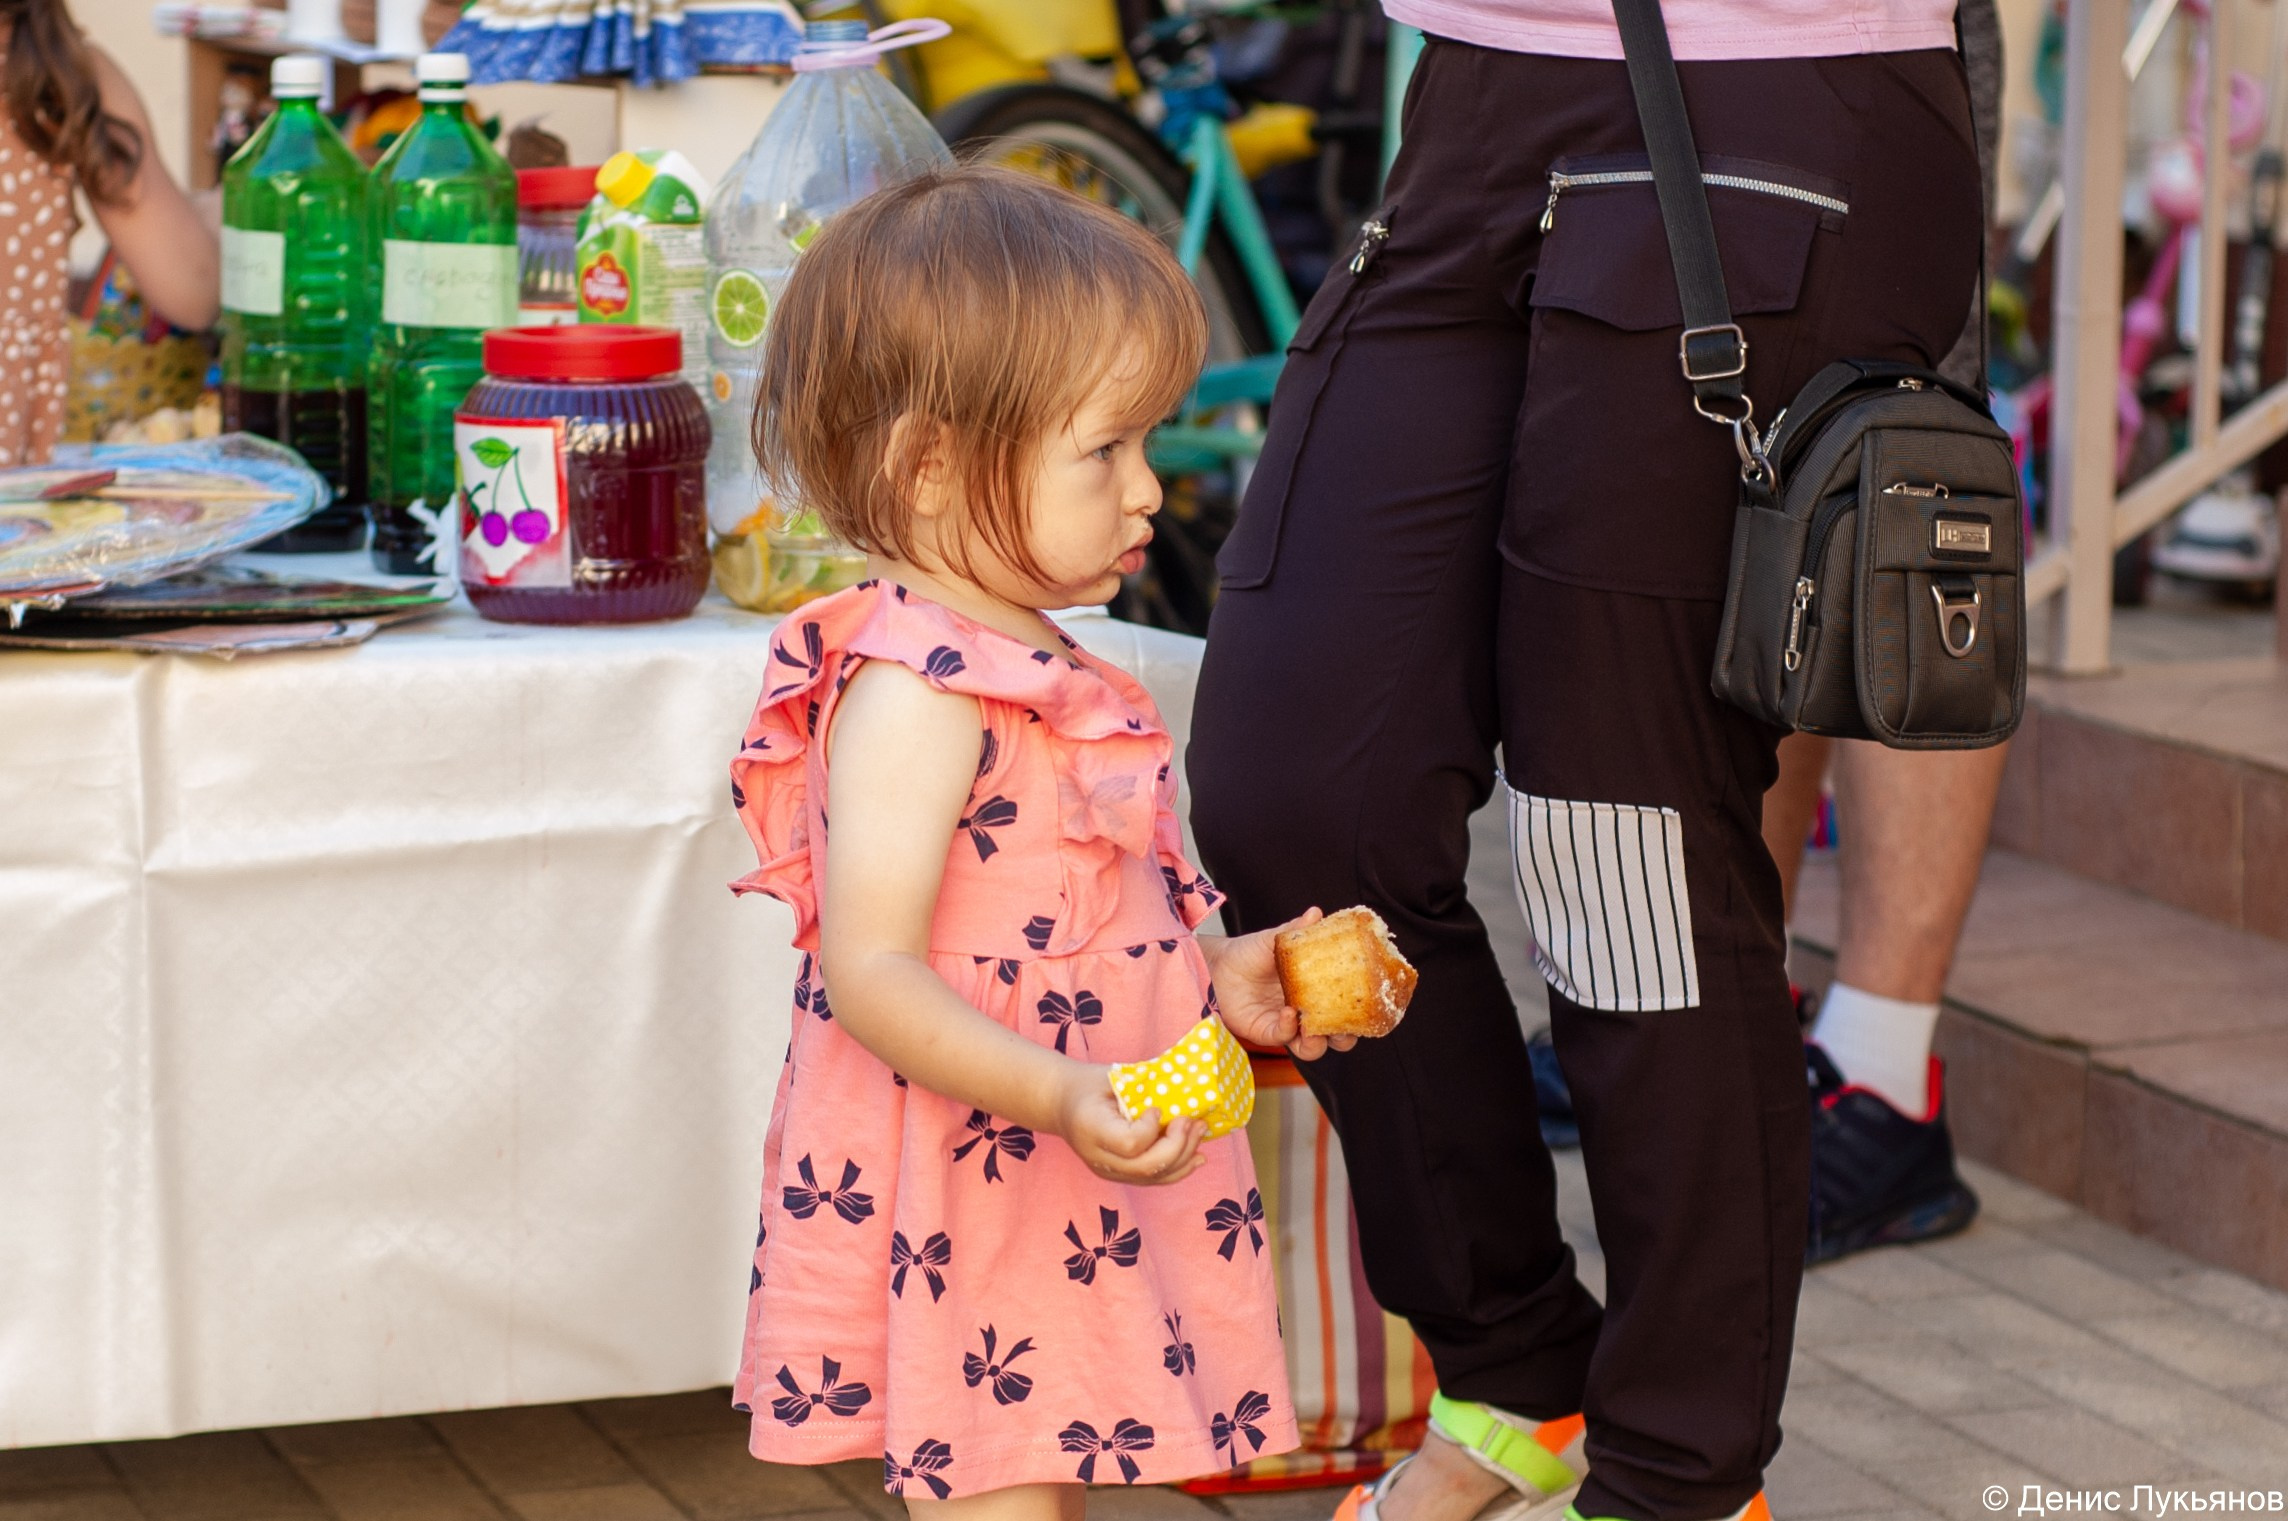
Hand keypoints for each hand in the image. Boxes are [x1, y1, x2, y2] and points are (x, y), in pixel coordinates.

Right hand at [1055, 1065, 1206, 1185]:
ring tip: (1200, 1131)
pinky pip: (1153, 1180)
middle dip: (1178, 1146)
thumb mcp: (1111, 1076)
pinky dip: (1179, 1169)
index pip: (1129, 1144)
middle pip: (1146, 1167)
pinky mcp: (1119, 1175)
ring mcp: (1108, 1171)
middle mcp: (1098, 1157)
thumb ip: (1143, 1085)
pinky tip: (1197, 1157)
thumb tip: (1185, 1086)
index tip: (1158, 1109)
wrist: (1061, 1104)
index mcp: (1091, 1128)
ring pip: (1153, 1178)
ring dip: (1185, 1157)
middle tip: (1193, 1121)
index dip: (1152, 1130)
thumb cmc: (1090, 1084)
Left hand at [1203, 909, 1359, 1062]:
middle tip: (1346, 1027)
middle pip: (1335, 1037)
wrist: (1219, 964)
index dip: (1360, 1013)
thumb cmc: (1250, 952)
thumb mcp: (1276, 939)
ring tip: (1317, 1027)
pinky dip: (1290, 1028)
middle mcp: (1305, 1012)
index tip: (1371, 1005)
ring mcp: (1287, 1025)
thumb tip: (1316, 913)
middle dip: (1345, 1037)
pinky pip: (1284, 1037)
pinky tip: (1290, 1012)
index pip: (1346, 1009)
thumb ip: (1296, 928)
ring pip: (1312, 1047)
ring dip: (1319, 1041)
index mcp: (1316, 991)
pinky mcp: (1267, 1032)